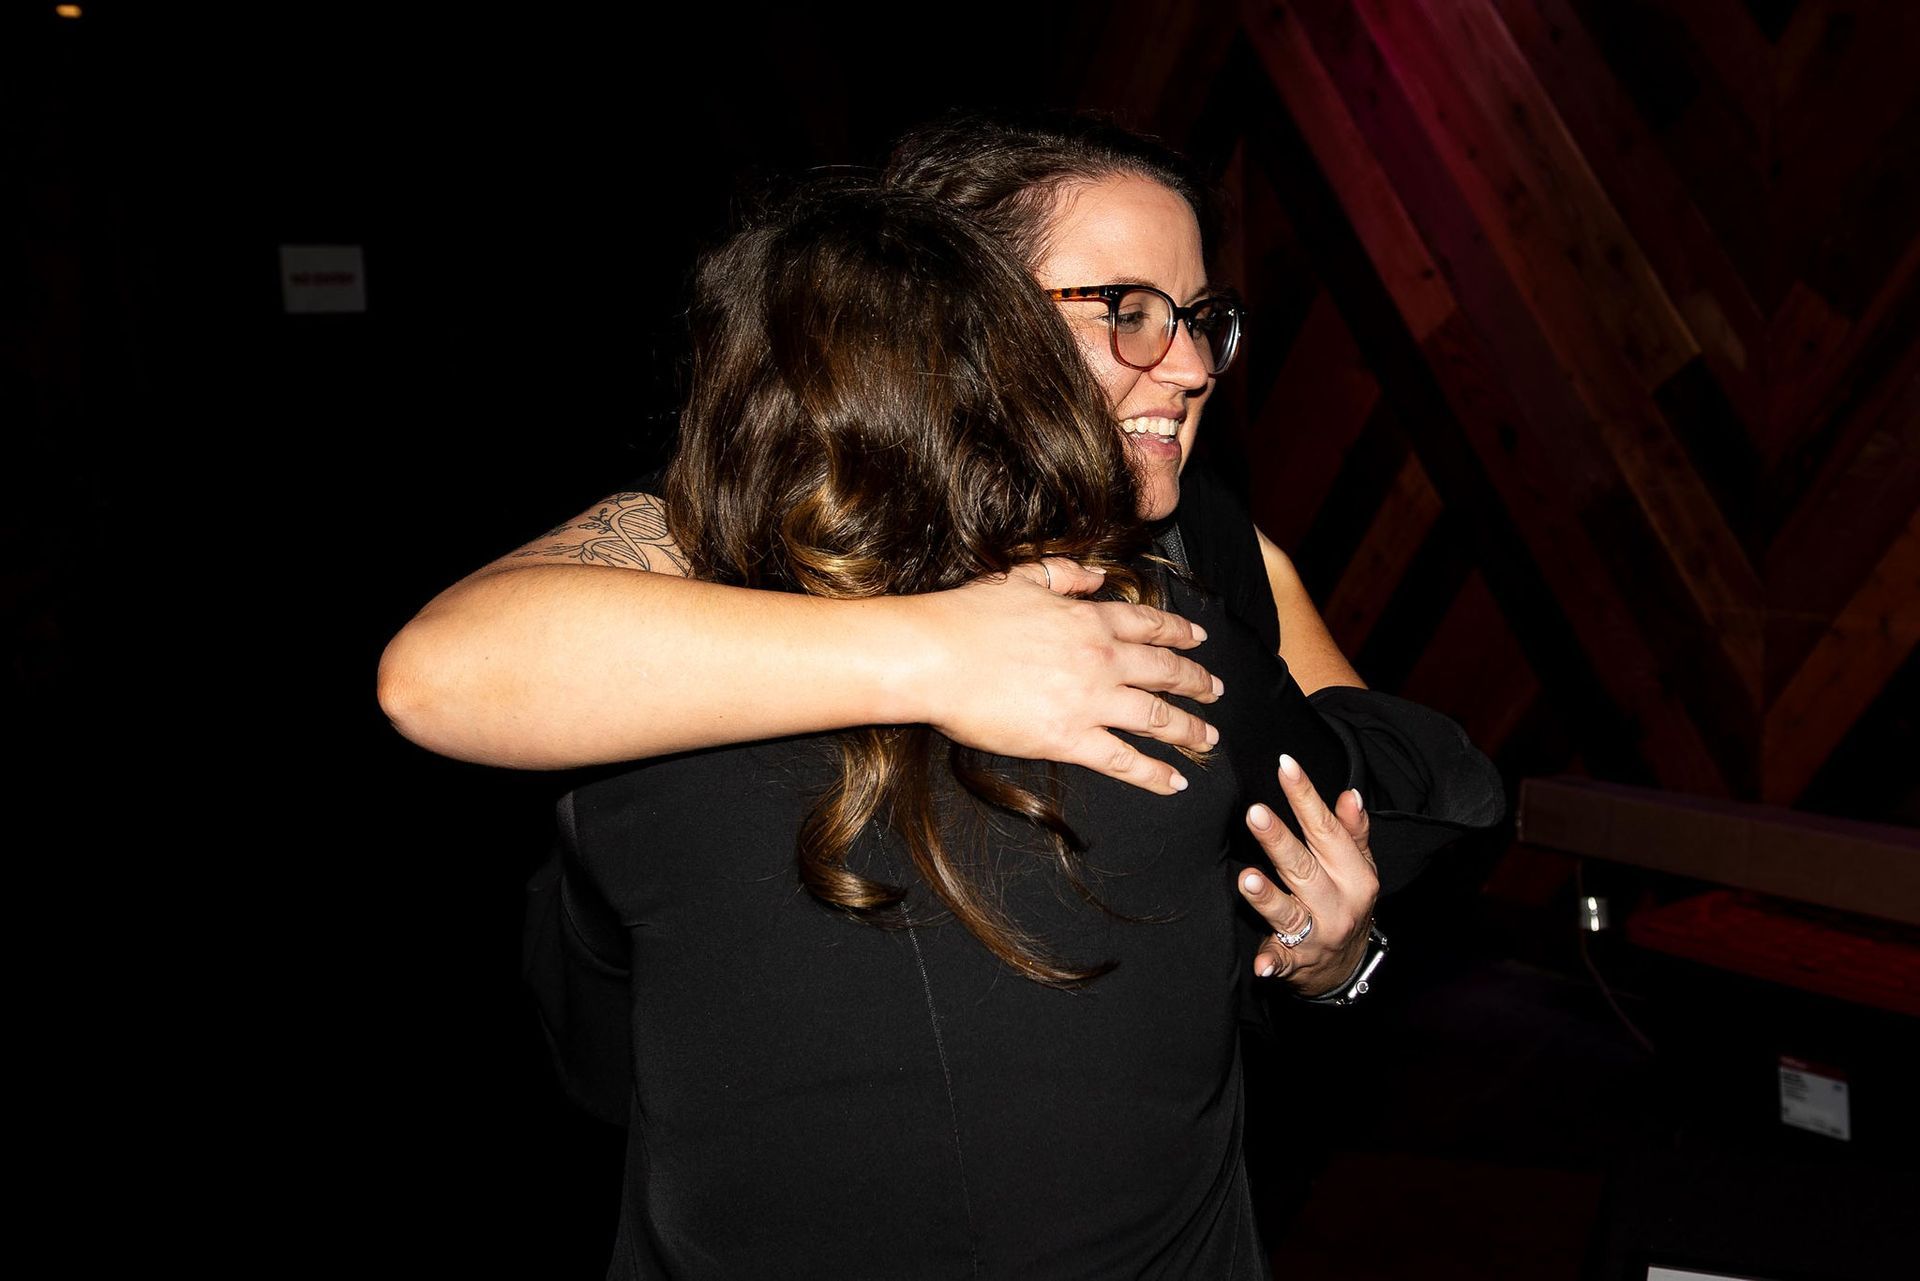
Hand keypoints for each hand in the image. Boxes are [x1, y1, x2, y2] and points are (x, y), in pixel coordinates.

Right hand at [909, 558, 1221, 794]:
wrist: (935, 656)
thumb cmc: (968, 616)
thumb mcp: (1022, 577)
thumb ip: (1064, 575)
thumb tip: (1096, 577)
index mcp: (1089, 618)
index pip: (1150, 626)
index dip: (1180, 635)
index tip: (1199, 641)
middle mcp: (1101, 658)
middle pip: (1165, 672)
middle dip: (1197, 684)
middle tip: (1215, 692)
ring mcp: (1090, 700)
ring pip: (1157, 718)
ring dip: (1189, 730)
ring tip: (1208, 740)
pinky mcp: (1070, 739)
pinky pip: (1125, 760)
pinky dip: (1154, 773)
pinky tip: (1174, 782)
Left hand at [1237, 753, 1379, 995]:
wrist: (1347, 967)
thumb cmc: (1348, 902)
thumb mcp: (1359, 868)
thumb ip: (1352, 832)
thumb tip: (1349, 794)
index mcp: (1355, 875)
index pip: (1326, 830)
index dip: (1306, 797)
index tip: (1285, 766)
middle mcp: (1338, 904)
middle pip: (1303, 867)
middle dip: (1278, 840)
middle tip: (1255, 813)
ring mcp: (1318, 936)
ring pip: (1289, 913)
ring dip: (1268, 898)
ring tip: (1247, 878)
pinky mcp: (1296, 963)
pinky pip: (1282, 962)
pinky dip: (1273, 964)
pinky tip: (1262, 966)